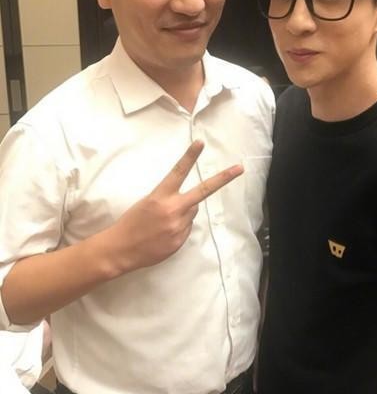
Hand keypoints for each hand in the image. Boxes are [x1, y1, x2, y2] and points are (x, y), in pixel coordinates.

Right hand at [108, 140, 242, 272]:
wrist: (120, 250)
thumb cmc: (131, 223)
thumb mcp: (146, 203)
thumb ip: (169, 200)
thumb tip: (190, 204)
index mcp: (160, 196)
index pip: (178, 172)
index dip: (190, 157)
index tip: (200, 143)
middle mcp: (173, 209)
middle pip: (203, 190)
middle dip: (223, 178)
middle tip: (240, 168)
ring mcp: (178, 226)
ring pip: (192, 212)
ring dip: (183, 213)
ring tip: (163, 222)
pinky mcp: (180, 241)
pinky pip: (186, 228)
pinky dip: (179, 228)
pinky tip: (163, 233)